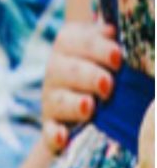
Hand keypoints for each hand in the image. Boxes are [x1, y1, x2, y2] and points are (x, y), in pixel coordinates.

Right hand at [41, 22, 120, 152]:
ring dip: (74, 104)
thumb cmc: (110, 64)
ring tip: (90, 107)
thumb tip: (111, 30)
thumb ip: (111, 39)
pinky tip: (63, 137)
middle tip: (108, 84)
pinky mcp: (52, 125)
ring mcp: (52, 99)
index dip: (95, 48)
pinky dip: (55, 135)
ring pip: (57, 101)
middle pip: (64, 71)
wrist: (95, 98)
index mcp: (67, 45)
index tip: (117, 56)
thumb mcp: (111, 47)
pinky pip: (49, 130)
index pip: (72, 41)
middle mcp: (55, 71)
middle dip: (87, 77)